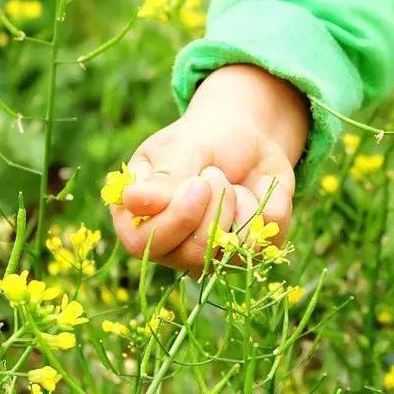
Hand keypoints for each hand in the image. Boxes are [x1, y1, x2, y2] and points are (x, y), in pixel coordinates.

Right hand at [110, 64, 309, 271]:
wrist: (244, 136)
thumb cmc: (200, 139)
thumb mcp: (179, 149)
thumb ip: (161, 179)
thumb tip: (132, 201)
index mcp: (135, 219)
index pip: (142, 243)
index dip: (175, 218)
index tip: (198, 183)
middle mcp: (168, 246)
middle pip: (190, 254)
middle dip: (213, 206)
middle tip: (215, 173)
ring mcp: (206, 256)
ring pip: (228, 251)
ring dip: (236, 204)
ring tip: (228, 181)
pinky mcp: (243, 254)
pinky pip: (260, 243)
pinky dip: (262, 207)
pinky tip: (249, 192)